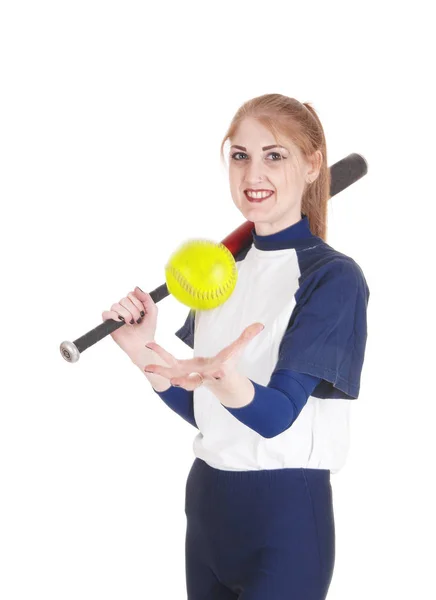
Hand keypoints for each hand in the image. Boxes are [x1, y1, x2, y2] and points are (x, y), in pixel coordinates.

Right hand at [102, 287, 157, 363]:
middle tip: (137, 320)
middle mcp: (123, 308)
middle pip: (124, 299)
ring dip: (126, 314)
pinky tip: (121, 321)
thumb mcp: (152, 311)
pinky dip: (113, 316)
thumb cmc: (147, 329)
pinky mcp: (109, 323)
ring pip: (116, 305)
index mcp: (132, 304)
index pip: (131, 294)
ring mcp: (115, 315)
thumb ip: (146, 297)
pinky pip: (106, 313)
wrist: (143, 344)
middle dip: (133, 310)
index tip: (143, 313)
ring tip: (131, 323)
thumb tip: (136, 288)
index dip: (138, 303)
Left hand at [144, 322, 264, 390]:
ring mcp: (188, 374)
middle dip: (177, 378)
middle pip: (186, 378)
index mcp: (213, 372)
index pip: (213, 372)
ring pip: (173, 374)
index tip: (216, 371)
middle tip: (169, 379)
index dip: (213, 372)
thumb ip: (246, 337)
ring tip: (147, 367)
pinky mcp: (181, 369)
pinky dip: (160, 358)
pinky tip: (150, 348)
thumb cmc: (228, 365)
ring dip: (161, 371)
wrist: (220, 381)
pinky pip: (169, 364)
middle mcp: (199, 375)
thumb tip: (259, 324)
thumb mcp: (237, 352)